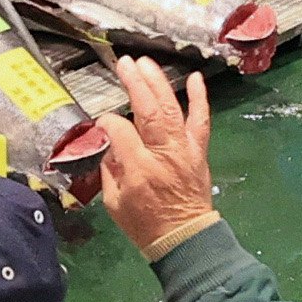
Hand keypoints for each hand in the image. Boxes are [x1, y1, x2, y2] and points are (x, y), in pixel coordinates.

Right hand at [92, 58, 220, 257]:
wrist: (185, 239)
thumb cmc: (145, 224)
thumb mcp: (114, 203)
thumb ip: (110, 169)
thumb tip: (109, 143)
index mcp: (139, 169)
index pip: (120, 130)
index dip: (107, 122)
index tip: (101, 123)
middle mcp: (163, 153)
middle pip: (148, 111)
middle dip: (135, 84)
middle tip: (125, 64)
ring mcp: (184, 149)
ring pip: (171, 109)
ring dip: (159, 83)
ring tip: (146, 63)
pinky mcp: (199, 151)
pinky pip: (201, 121)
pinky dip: (200, 98)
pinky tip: (195, 78)